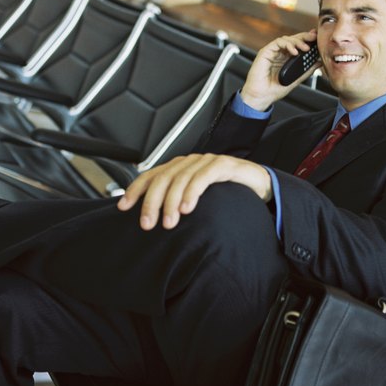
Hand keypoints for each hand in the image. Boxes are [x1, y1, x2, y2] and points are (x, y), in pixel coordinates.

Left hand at [117, 154, 272, 229]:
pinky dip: (193, 192)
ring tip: (169, 222)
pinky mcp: (224, 165)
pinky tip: (188, 208)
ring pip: (181, 178)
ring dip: (171, 202)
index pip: (152, 175)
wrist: (262, 186)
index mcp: (181, 168)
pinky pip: (204, 177)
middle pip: (164, 178)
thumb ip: (178, 205)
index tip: (123, 206)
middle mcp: (191, 162)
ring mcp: (207, 161)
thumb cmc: (230, 194)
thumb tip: (154, 220)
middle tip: (147, 223)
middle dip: (152, 201)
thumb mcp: (198, 201)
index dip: (136, 189)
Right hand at [240, 30, 321, 110]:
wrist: (261, 96)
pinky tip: (294, 51)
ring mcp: (273, 52)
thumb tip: (319, 62)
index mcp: (286, 59)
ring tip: (305, 48)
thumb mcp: (296, 79)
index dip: (307, 41)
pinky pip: (278, 43)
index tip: (317, 39)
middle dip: (305, 37)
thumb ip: (307, 70)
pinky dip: (287, 44)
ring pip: (286, 39)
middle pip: (293, 40)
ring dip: (297, 41)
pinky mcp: (266, 52)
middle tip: (314, 38)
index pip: (298, 45)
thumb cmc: (274, 89)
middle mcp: (279, 54)